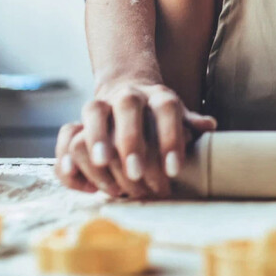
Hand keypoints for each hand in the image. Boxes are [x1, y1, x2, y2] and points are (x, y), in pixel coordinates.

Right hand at [54, 80, 215, 198]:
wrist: (127, 92)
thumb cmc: (158, 116)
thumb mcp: (179, 117)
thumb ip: (190, 124)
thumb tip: (209, 126)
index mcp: (157, 95)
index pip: (166, 108)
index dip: (170, 137)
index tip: (173, 170)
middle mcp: (127, 95)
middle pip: (128, 106)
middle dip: (131, 141)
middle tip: (136, 175)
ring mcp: (100, 106)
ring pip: (92, 113)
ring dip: (97, 144)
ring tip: (106, 178)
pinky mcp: (77, 122)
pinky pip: (66, 134)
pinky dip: (67, 158)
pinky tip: (81, 183)